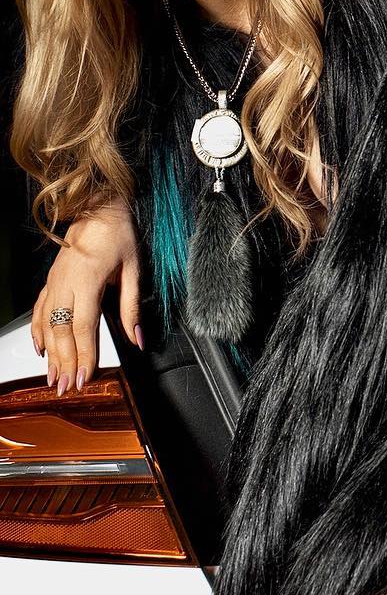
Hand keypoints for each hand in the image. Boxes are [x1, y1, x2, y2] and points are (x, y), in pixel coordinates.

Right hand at [31, 197, 142, 395]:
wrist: (98, 208)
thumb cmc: (118, 234)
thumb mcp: (133, 268)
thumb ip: (132, 306)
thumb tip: (139, 337)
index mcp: (86, 281)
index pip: (83, 327)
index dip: (83, 355)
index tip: (84, 378)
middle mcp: (64, 284)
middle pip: (61, 332)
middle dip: (64, 362)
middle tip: (66, 387)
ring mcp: (54, 283)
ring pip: (47, 325)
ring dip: (50, 353)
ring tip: (53, 377)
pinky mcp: (50, 281)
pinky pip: (40, 311)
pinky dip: (39, 332)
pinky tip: (41, 348)